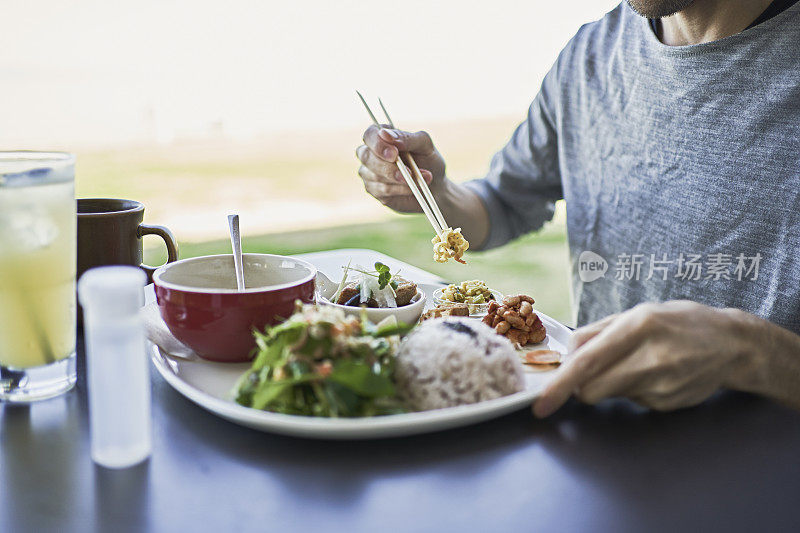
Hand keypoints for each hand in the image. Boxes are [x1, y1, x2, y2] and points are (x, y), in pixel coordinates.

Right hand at [356, 125, 445, 212]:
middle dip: (387, 166)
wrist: (435, 186)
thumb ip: (407, 138)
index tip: (394, 153)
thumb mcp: (425, 145)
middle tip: (408, 172)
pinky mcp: (374, 191)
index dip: (378, 144)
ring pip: (375, 176)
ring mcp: (369, 173)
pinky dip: (401, 190)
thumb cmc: (429, 161)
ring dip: (400, 179)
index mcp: (382, 137)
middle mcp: (371, 153)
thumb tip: (385, 134)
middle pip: (366, 156)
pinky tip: (413, 189)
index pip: (369, 135)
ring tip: (420, 179)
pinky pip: (382, 191)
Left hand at [533, 301, 754, 416]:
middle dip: (581, 386)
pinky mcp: (668, 403)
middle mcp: (650, 357)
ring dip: (610, 384)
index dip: (560, 385)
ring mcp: (662, 384)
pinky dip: (634, 389)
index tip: (542, 405)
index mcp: (637, 326)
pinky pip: (632, 401)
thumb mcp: (636, 314)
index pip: (588, 362)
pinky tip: (656, 374)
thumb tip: (565, 356)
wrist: (733, 344)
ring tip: (636, 364)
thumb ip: (596, 333)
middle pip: (591, 390)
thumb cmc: (678, 323)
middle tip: (594, 370)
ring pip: (609, 396)